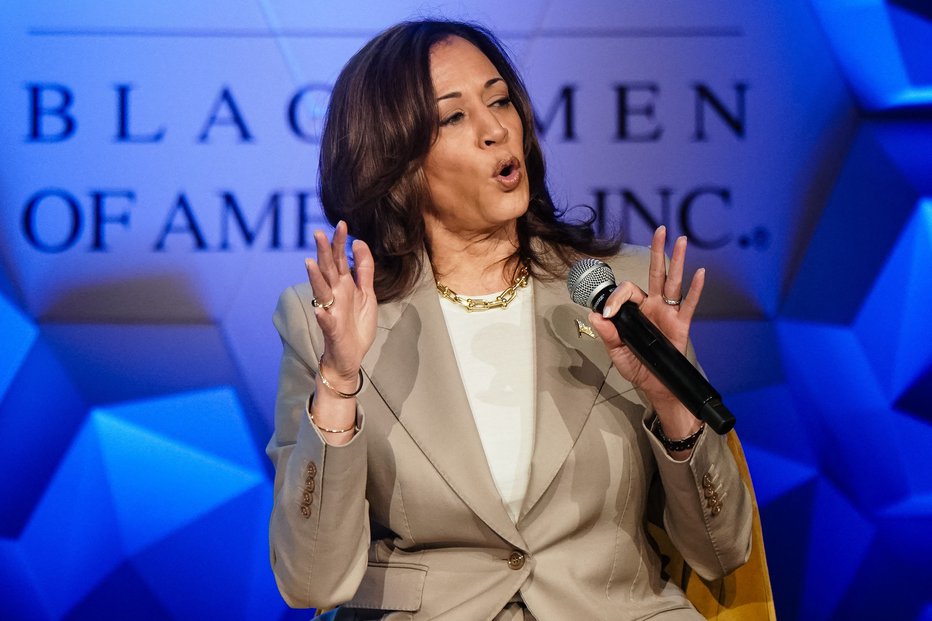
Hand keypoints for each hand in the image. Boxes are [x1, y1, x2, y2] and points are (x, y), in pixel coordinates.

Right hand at [305, 221, 376, 388]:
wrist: (351, 356)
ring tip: (309, 263)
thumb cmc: (356, 324)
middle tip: (318, 233)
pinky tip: (320, 310)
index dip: (340, 242)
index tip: (342, 223)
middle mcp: (335, 295)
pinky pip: (326, 322)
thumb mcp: (367, 294)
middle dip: (323, 252)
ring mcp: (331, 311)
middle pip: (328, 270)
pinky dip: (323, 316)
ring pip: (321, 291)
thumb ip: (364, 269)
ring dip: (315, 278)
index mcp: (344, 285)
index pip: (340, 259)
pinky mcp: (332, 330)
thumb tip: (359, 242)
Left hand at [588, 226, 704, 422]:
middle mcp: (653, 307)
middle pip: (655, 273)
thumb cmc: (638, 369)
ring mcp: (668, 313)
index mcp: (635, 312)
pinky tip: (700, 273)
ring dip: (678, 261)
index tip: (609, 313)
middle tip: (660, 230)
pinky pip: (689, 304)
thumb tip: (596, 315)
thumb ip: (608, 336)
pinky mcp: (682, 324)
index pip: (627, 292)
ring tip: (681, 240)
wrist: (658, 387)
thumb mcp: (617, 354)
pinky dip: (696, 289)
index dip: (616, 298)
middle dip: (657, 251)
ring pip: (673, 282)